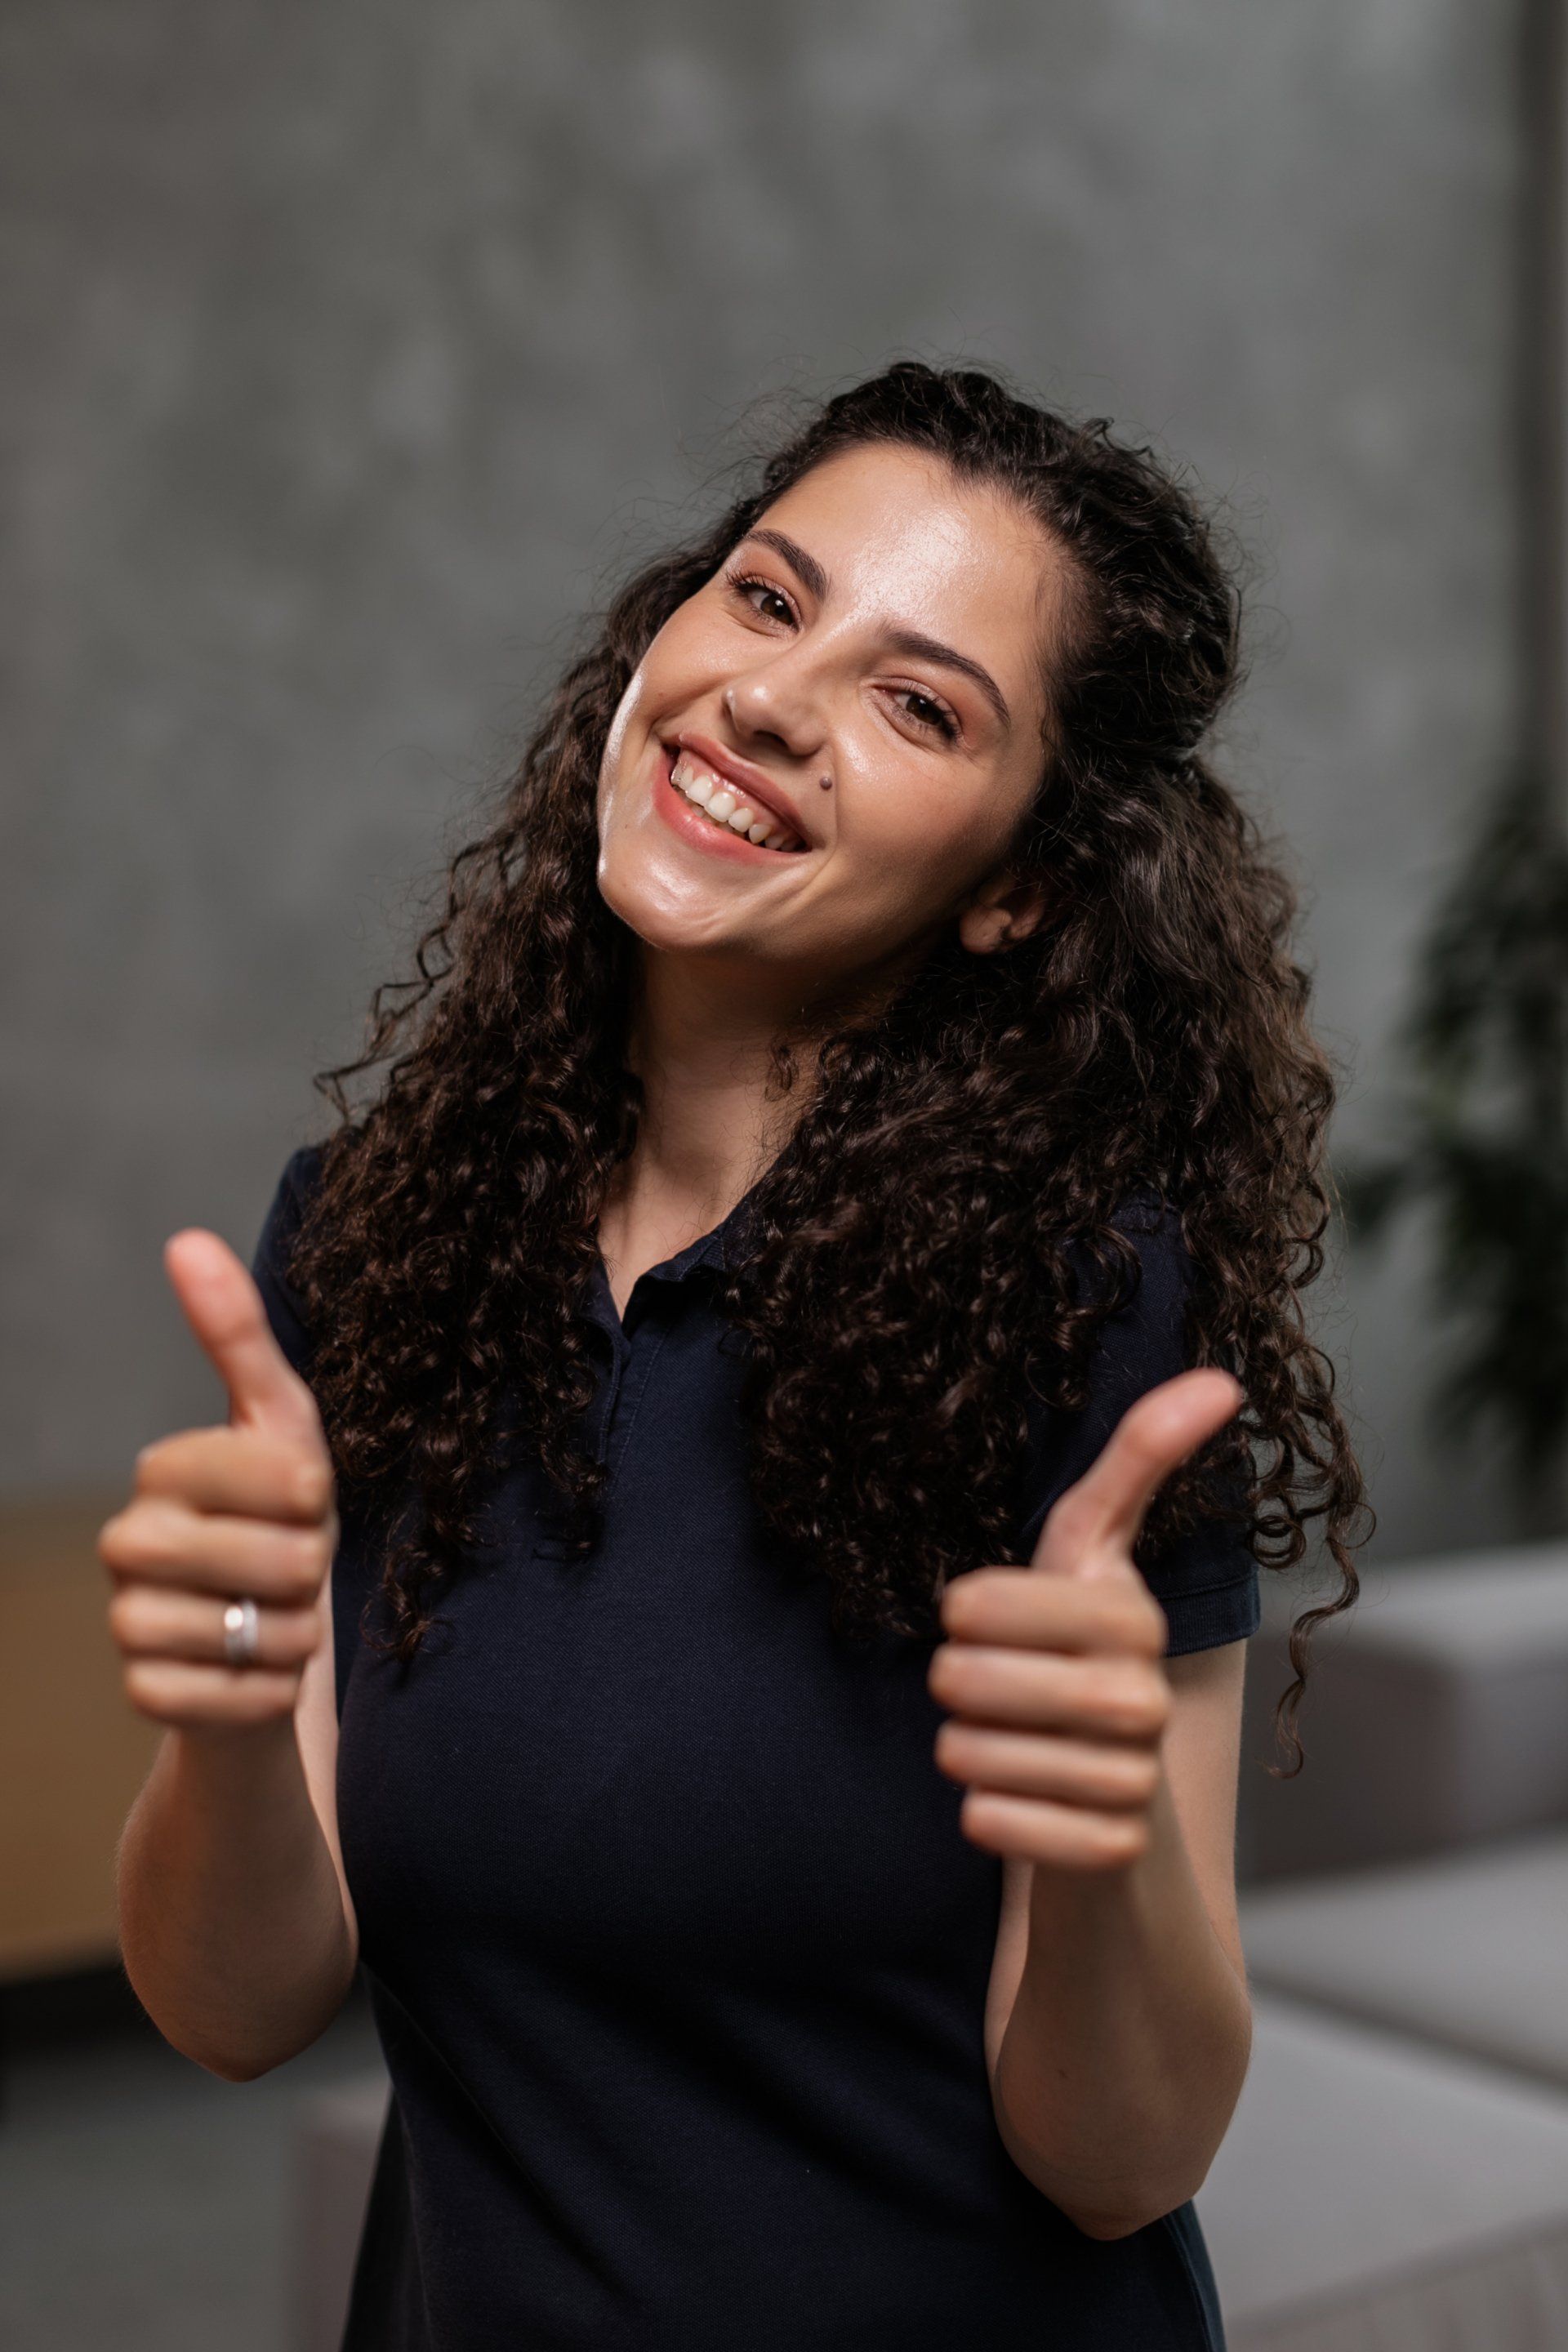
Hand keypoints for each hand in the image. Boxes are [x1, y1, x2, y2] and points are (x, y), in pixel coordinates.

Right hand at [98, 1230, 336, 1732]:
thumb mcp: (280, 1428)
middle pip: (284, 1560)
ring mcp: (127, 1621)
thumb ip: (237, 1334)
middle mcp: (127, 1540)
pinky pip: (246, 1695)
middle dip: (312, 1573)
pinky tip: (252, 1675)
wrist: (259, 1649)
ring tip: (272, 1622)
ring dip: (298, 1637)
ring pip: (269, 1632)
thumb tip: (186, 1239)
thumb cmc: (278, 1526)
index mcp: (164, 1467)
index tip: (300, 1504)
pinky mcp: (144, 1694)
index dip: (319, 1501)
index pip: (289, 1479)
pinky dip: (273, 1691)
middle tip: (287, 1571)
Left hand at [927, 1368, 1242, 1870]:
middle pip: (966, 1680)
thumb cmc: (1078, 1653)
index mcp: (1131, 1615)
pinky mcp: (1110, 1850)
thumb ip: (1138, 1458)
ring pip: (973, 1756)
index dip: (960, 1613)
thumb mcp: (1091, 1549)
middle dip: (949, 1685)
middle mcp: (1142, 1696)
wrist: (1113, 1802)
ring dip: (961, 1750)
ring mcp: (1133, 1779)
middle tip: (974, 1690)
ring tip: (992, 1744)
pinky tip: (1006, 1803)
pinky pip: (997, 1825)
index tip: (980, 1619)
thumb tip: (1224, 1377)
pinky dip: (983, 1817)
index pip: (978, 1602)